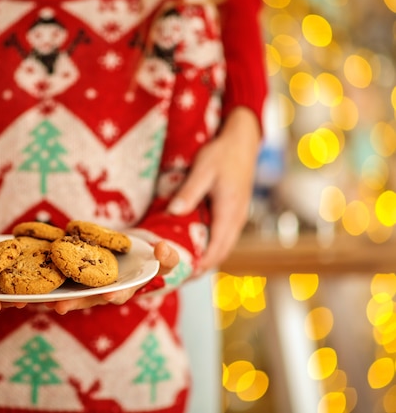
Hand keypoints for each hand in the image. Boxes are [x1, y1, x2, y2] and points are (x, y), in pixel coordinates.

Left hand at [46, 241, 178, 313]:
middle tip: (61, 306)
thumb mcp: (165, 257)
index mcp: (127, 288)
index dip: (115, 295)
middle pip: (89, 299)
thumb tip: (162, 249)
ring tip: (42, 300)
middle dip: (75, 302)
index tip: (109, 295)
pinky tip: (36, 283)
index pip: (121, 294)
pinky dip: (50, 282)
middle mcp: (106, 290)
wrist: (135, 253)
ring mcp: (91, 285)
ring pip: (73, 293)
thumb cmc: (151, 259)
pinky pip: (63, 280)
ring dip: (58, 297)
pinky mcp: (78, 275)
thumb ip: (168, 257)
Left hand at [168, 107, 260, 276]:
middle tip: (178, 277)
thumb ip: (190, 192)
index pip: (216, 249)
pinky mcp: (235, 212)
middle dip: (202, 268)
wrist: (242, 140)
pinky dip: (211, 247)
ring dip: (207, 259)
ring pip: (223, 247)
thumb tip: (174, 212)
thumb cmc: (222, 153)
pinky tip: (196, 247)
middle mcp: (236, 219)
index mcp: (229, 212)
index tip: (182, 276)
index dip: (200, 266)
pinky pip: (224, 237)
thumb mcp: (203, 170)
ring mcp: (237, 217)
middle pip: (221, 253)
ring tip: (185, 268)